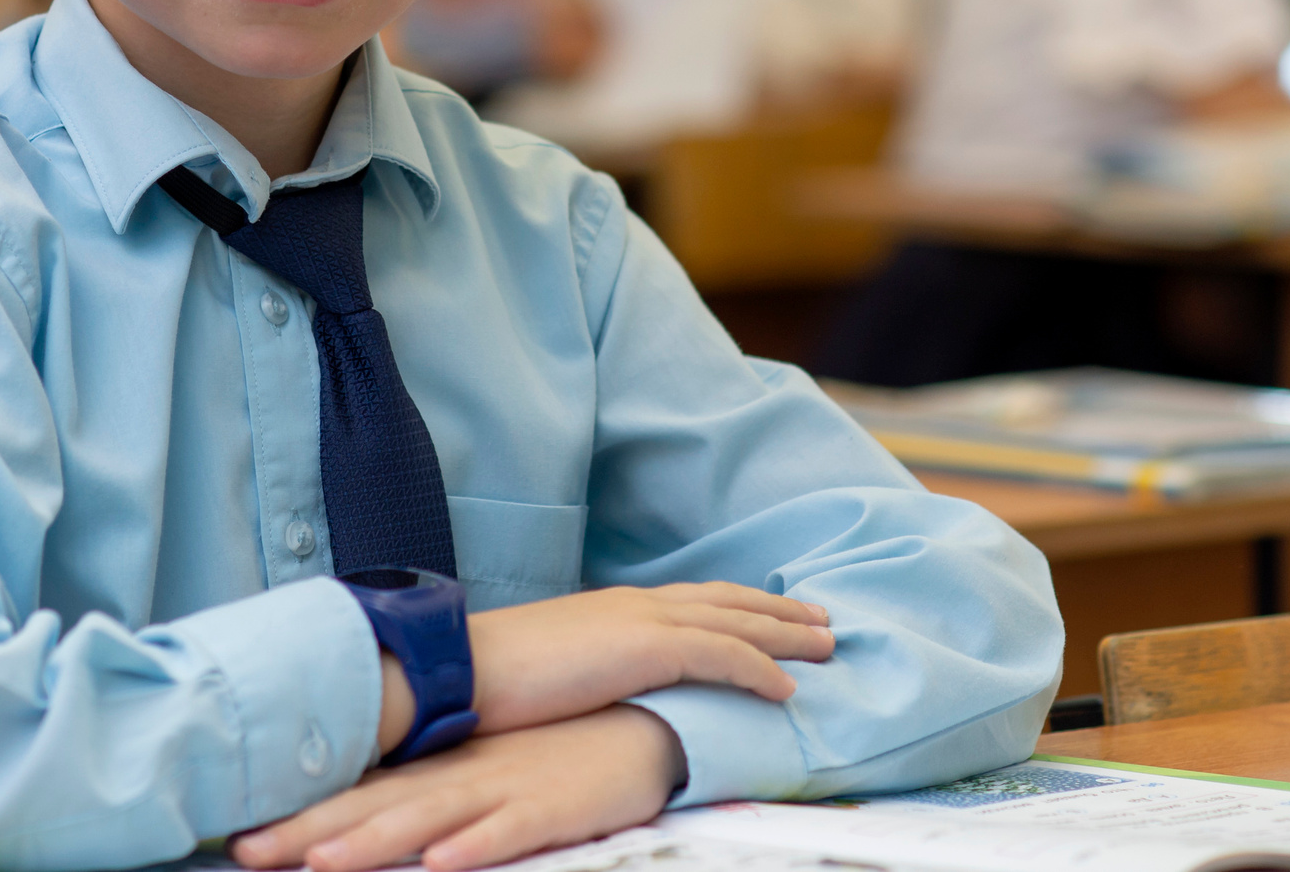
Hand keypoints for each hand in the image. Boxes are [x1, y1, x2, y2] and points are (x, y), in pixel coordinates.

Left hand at [233, 706, 683, 871]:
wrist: (635, 722)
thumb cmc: (550, 756)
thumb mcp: (479, 772)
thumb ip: (425, 793)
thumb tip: (359, 820)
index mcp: (437, 770)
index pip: (356, 795)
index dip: (298, 816)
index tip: (237, 835)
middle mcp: (457, 776)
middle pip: (373, 808)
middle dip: (308, 832)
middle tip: (246, 850)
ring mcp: (502, 788)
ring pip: (428, 818)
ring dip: (375, 841)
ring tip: (322, 864)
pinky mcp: (550, 806)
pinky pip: (509, 828)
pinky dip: (476, 844)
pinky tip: (444, 861)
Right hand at [464, 581, 831, 734]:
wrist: (461, 669)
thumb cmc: (495, 678)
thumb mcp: (558, 668)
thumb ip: (594, 668)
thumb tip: (609, 689)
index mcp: (617, 606)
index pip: (696, 599)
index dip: (741, 605)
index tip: (777, 612)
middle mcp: (638, 604)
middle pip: (729, 602)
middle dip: (780, 611)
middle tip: (824, 620)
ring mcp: (645, 622)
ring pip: (738, 624)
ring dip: (787, 635)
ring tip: (828, 647)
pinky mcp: (648, 649)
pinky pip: (724, 657)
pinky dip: (761, 670)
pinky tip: (789, 689)